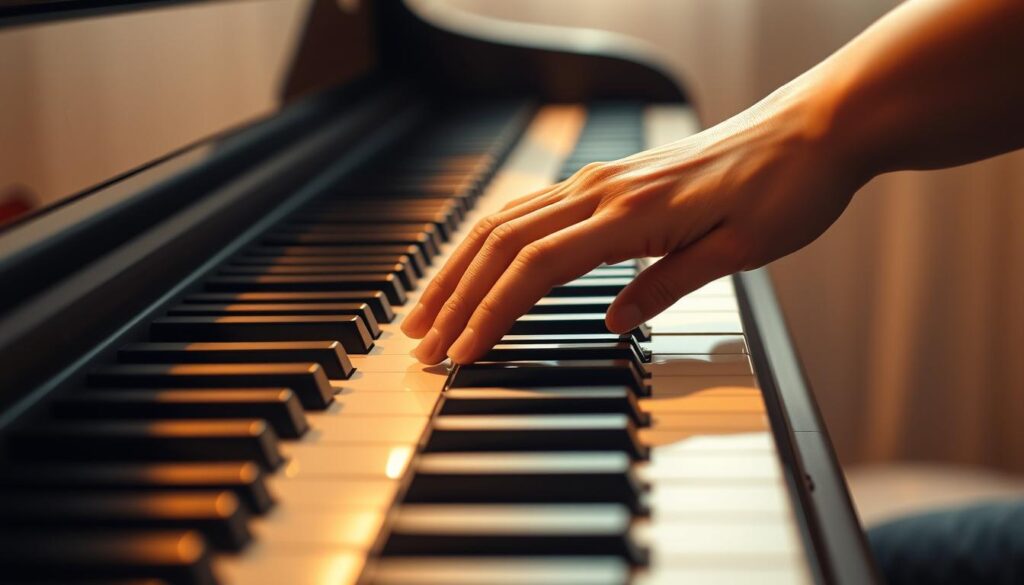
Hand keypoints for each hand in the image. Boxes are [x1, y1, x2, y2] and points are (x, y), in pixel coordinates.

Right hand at [401, 79, 868, 364]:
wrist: (816, 128)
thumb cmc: (787, 187)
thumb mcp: (736, 253)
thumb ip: (665, 286)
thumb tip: (610, 324)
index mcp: (629, 214)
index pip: (534, 271)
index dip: (489, 315)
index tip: (461, 356)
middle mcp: (603, 190)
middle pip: (501, 243)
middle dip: (454, 295)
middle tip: (420, 342)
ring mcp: (602, 179)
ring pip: (506, 221)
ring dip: (462, 266)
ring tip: (430, 308)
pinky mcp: (611, 178)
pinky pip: (532, 208)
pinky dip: (494, 241)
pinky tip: (479, 262)